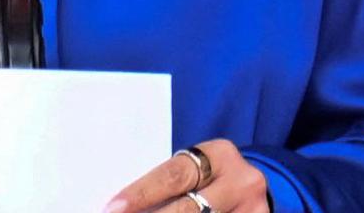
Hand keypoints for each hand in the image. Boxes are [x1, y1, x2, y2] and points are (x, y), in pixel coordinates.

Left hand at [105, 139, 268, 212]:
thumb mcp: (196, 170)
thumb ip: (170, 184)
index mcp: (219, 155)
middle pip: (189, 210)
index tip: (112, 208)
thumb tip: (124, 206)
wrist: (250, 190)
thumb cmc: (209, 179)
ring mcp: (252, 210)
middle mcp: (241, 182)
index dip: (140, 194)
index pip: (174, 176)